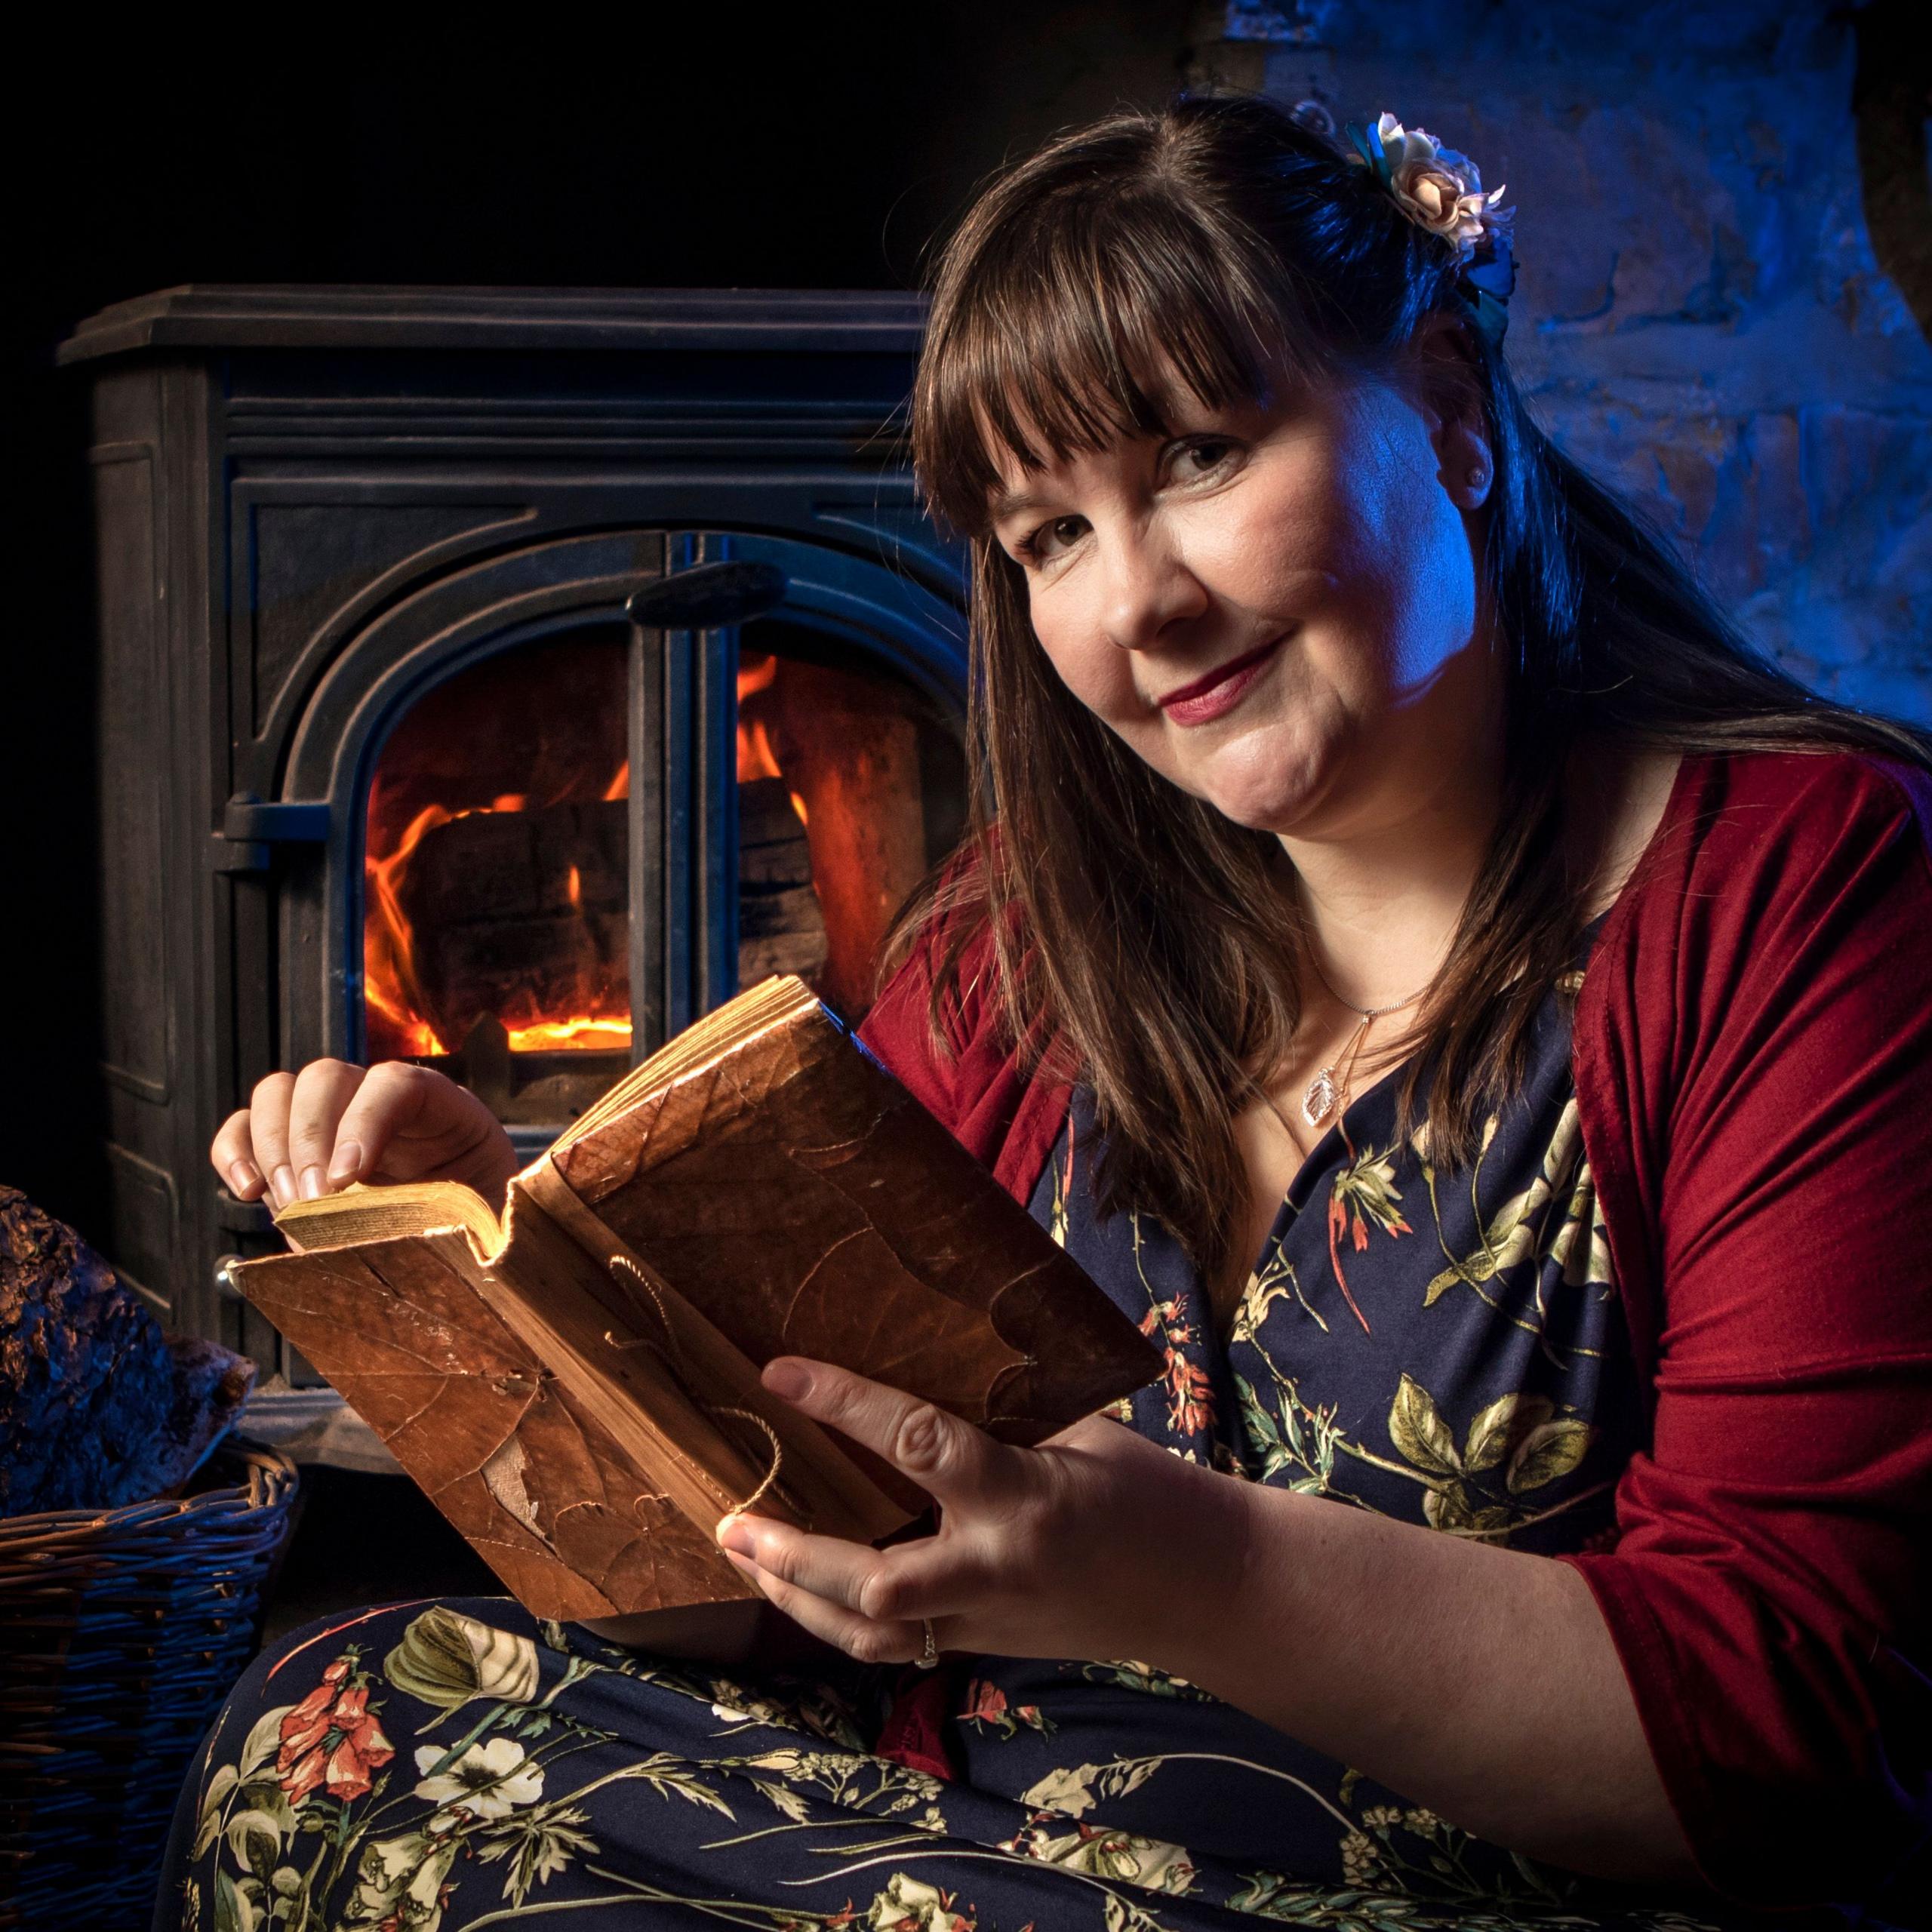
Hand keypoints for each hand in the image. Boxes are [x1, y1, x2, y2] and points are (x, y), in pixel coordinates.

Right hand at [209, 1060, 518, 1211]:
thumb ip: (454, 1224)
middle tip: (312, 1200)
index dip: (365, 1121)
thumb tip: (403, 1242)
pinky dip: (234, 1152)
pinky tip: (249, 1190)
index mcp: (443, 1109)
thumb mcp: (483, 1225)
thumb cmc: (478, 1232)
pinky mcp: (292, 1150)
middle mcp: (381, 1100)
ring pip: (279, 1092)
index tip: (348, 1178)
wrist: (463, 1246)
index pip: (395, 1082)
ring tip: (289, 1204)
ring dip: (272, 1147)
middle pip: (326, 1077)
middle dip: (310, 1139)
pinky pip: (244, 1128)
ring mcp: (332, 1119)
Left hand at [713, 1357, 1246, 1668]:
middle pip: (871, 1584)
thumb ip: (1001, 1418)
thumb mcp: (1080, 1433)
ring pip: (871, 1638)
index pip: (918, 1443)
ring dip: (798, 1598)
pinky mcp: (988, 1648)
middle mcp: (994, 1570)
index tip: (780, 1372)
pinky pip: (898, 1646)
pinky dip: (843, 1619)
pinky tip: (802, 1589)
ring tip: (744, 1554)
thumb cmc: (1153, 1493)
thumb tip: (922, 1378)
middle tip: (731, 1519)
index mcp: (1024, 1497)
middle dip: (791, 1556)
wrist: (1210, 1591)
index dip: (844, 1402)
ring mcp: (988, 1622)